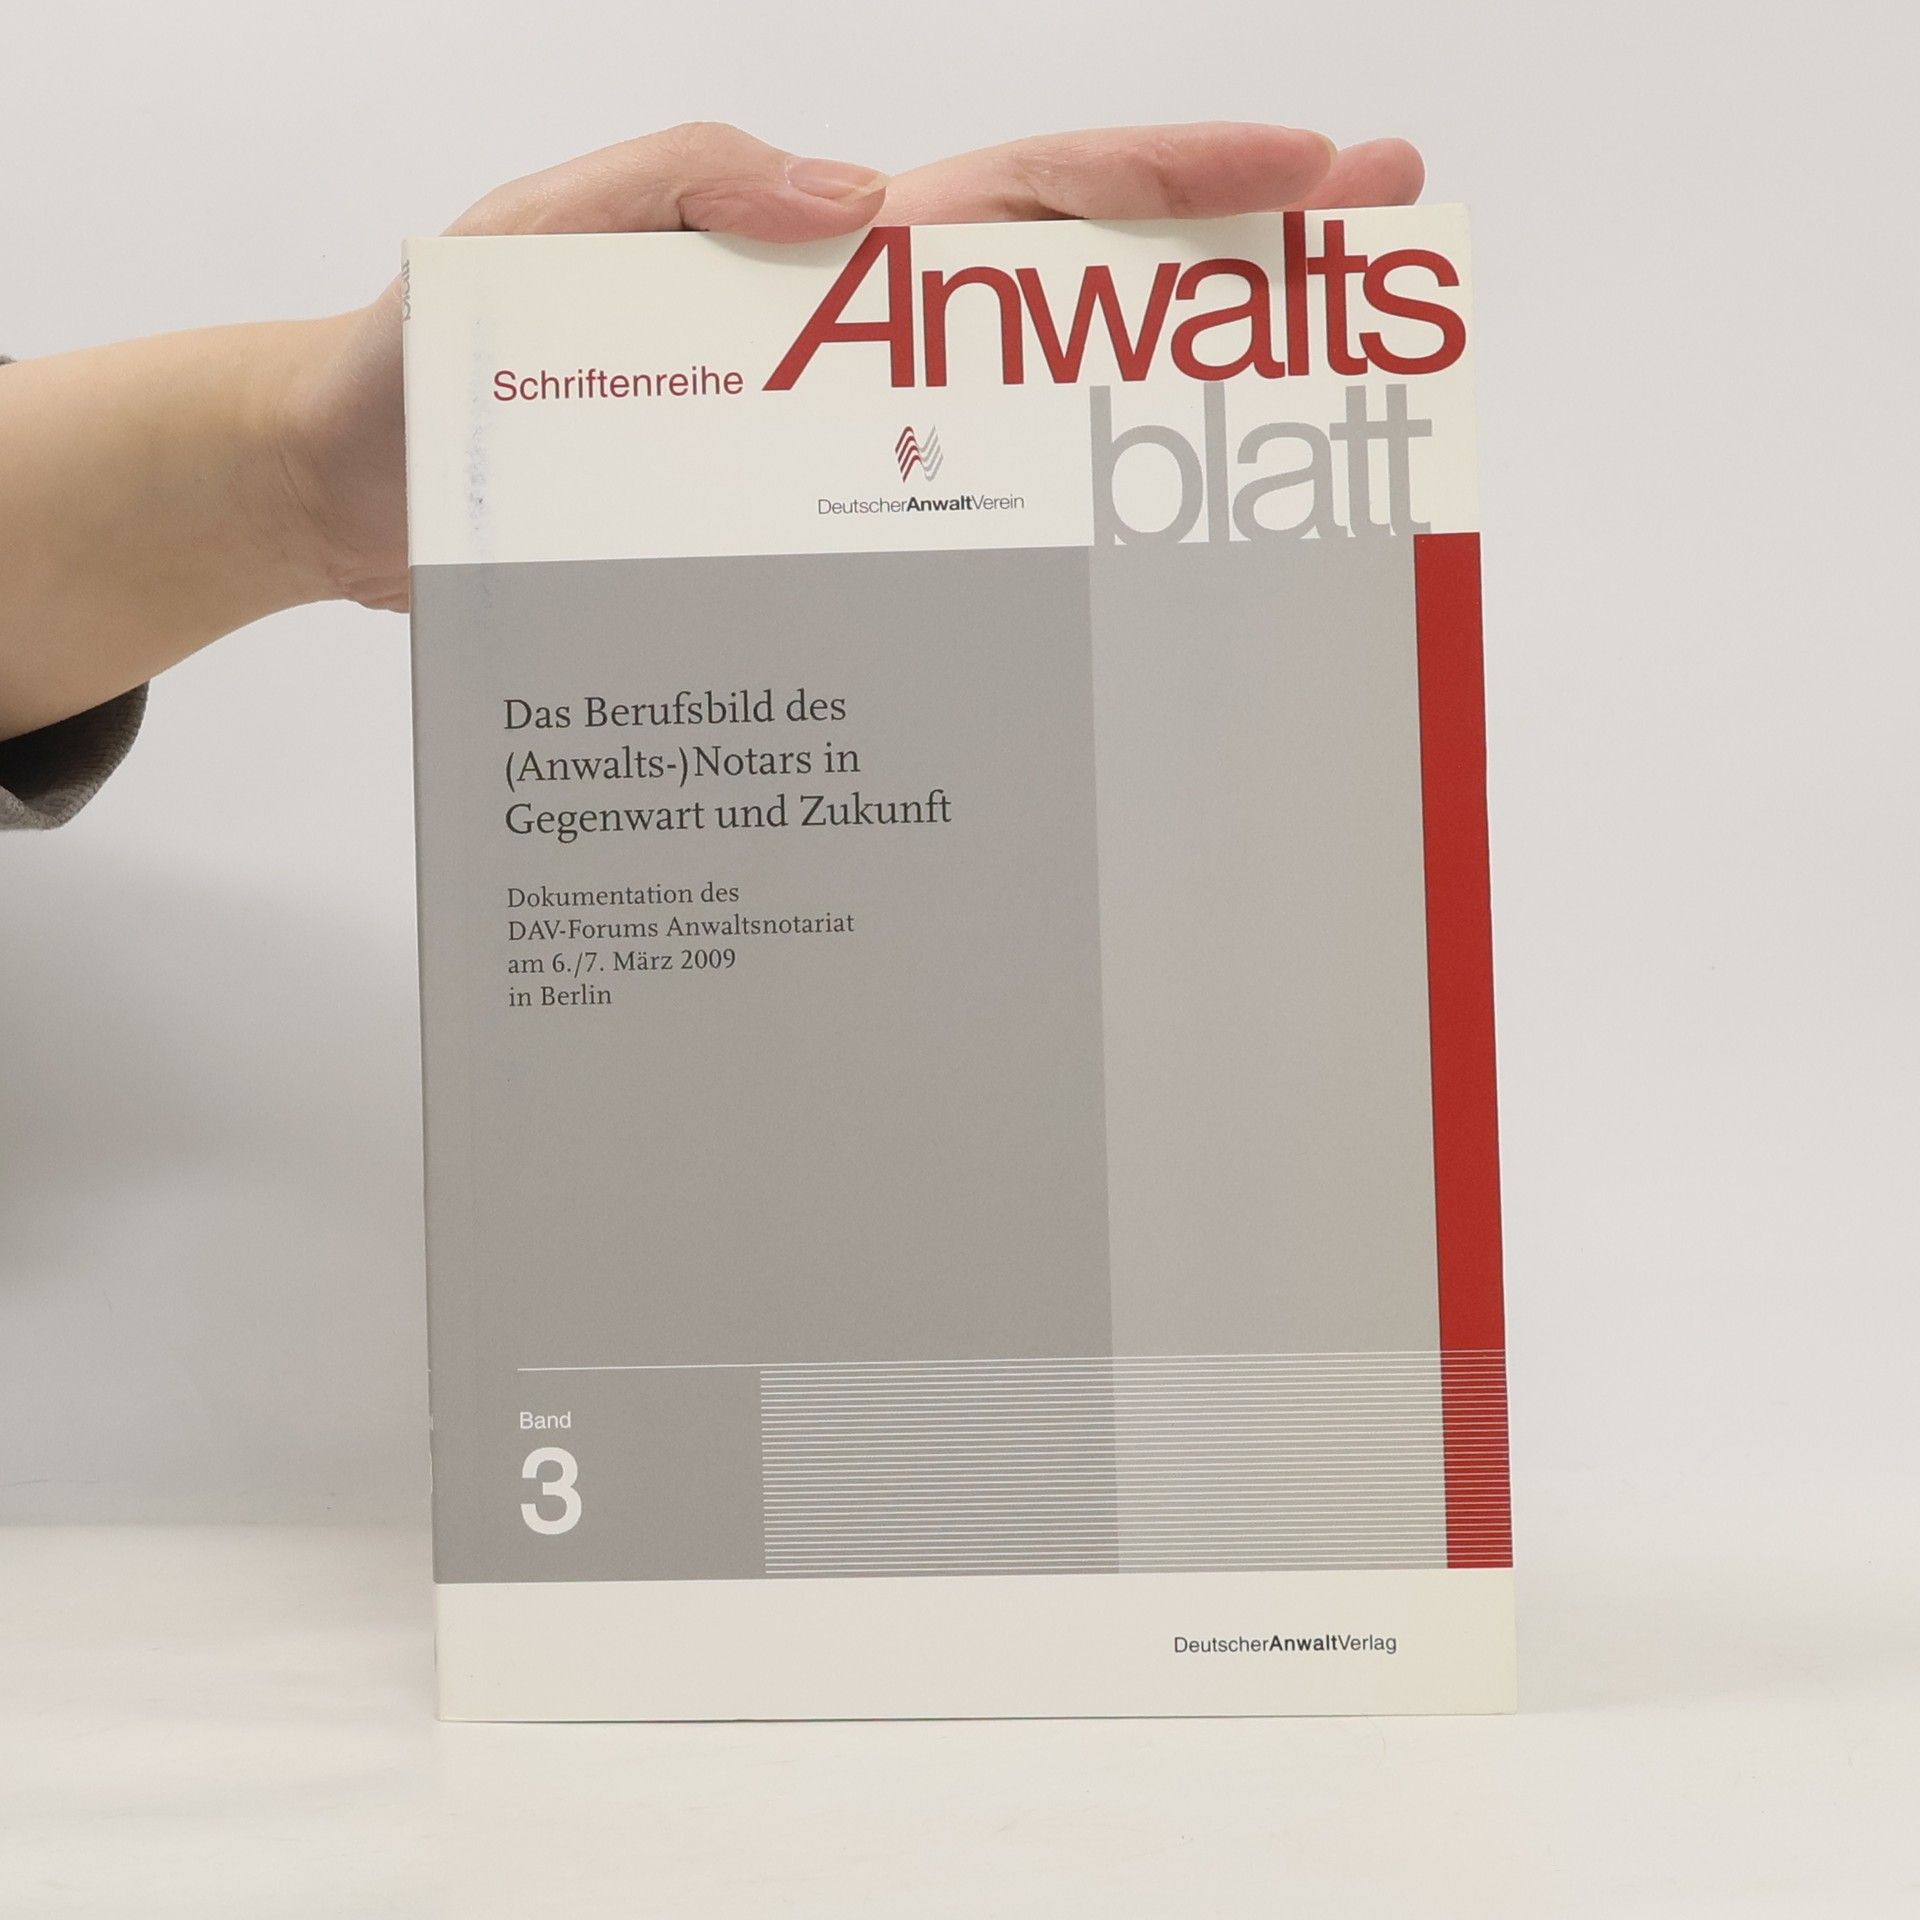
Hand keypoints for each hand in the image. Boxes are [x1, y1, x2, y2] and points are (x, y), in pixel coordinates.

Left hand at [280, 121, 1422, 611]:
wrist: (361, 500)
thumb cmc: (433, 362)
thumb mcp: (528, 238)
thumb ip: (671, 188)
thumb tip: (855, 207)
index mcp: (820, 266)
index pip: (1030, 198)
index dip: (1175, 173)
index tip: (1316, 168)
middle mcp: (860, 358)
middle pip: (1079, 294)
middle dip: (1239, 258)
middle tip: (1383, 251)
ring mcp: (847, 455)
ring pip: (1038, 421)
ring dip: (1169, 414)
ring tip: (1301, 428)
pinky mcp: (812, 550)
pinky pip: (952, 539)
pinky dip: (1048, 555)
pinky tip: (1125, 599)